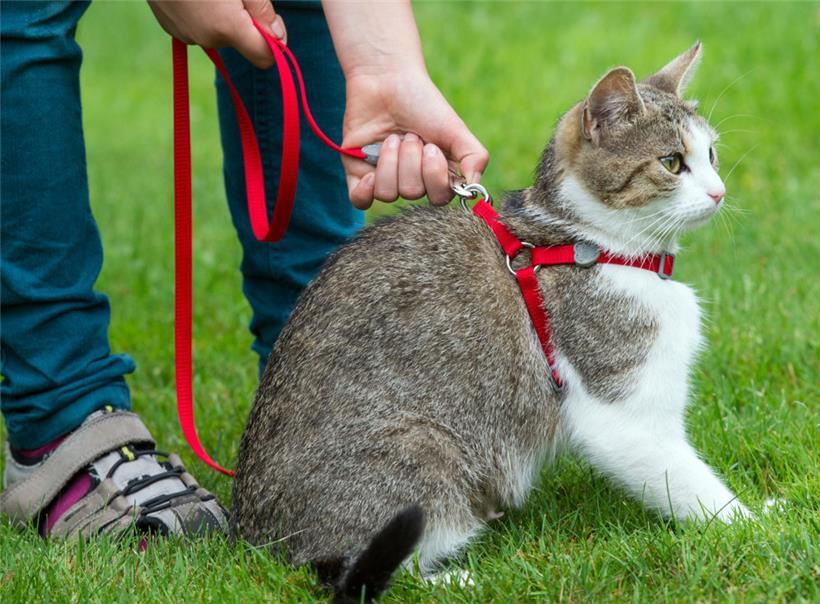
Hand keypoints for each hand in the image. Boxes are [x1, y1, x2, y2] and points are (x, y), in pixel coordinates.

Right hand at [147, 0, 285, 67]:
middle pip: (240, 43)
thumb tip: (278, 39)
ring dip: (223, 17)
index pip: (265, 58)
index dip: (274, 42)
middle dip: (245, 22)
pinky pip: (198, 28)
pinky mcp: (170, 27)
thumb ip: (262, 11)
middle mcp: (206, 38)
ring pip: (218, 34)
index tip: (270, 19)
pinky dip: (203, 14)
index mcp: (228, 28)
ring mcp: (185, 34)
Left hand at [341, 71, 488, 208]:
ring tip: (391, 137)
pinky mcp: (358, 175)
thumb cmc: (423, 102)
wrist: (385, 80)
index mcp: (438, 175)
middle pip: (412, 193)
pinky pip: (360, 201)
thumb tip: (474, 188)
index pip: (439, 198)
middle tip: (410, 135)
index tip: (431, 147)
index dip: (434, 175)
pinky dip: (365, 191)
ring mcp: (385, 180)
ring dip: (389, 160)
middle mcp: (412, 182)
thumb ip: (473, 156)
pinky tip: (369, 173)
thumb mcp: (455, 128)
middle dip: (410, 159)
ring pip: (387, 194)